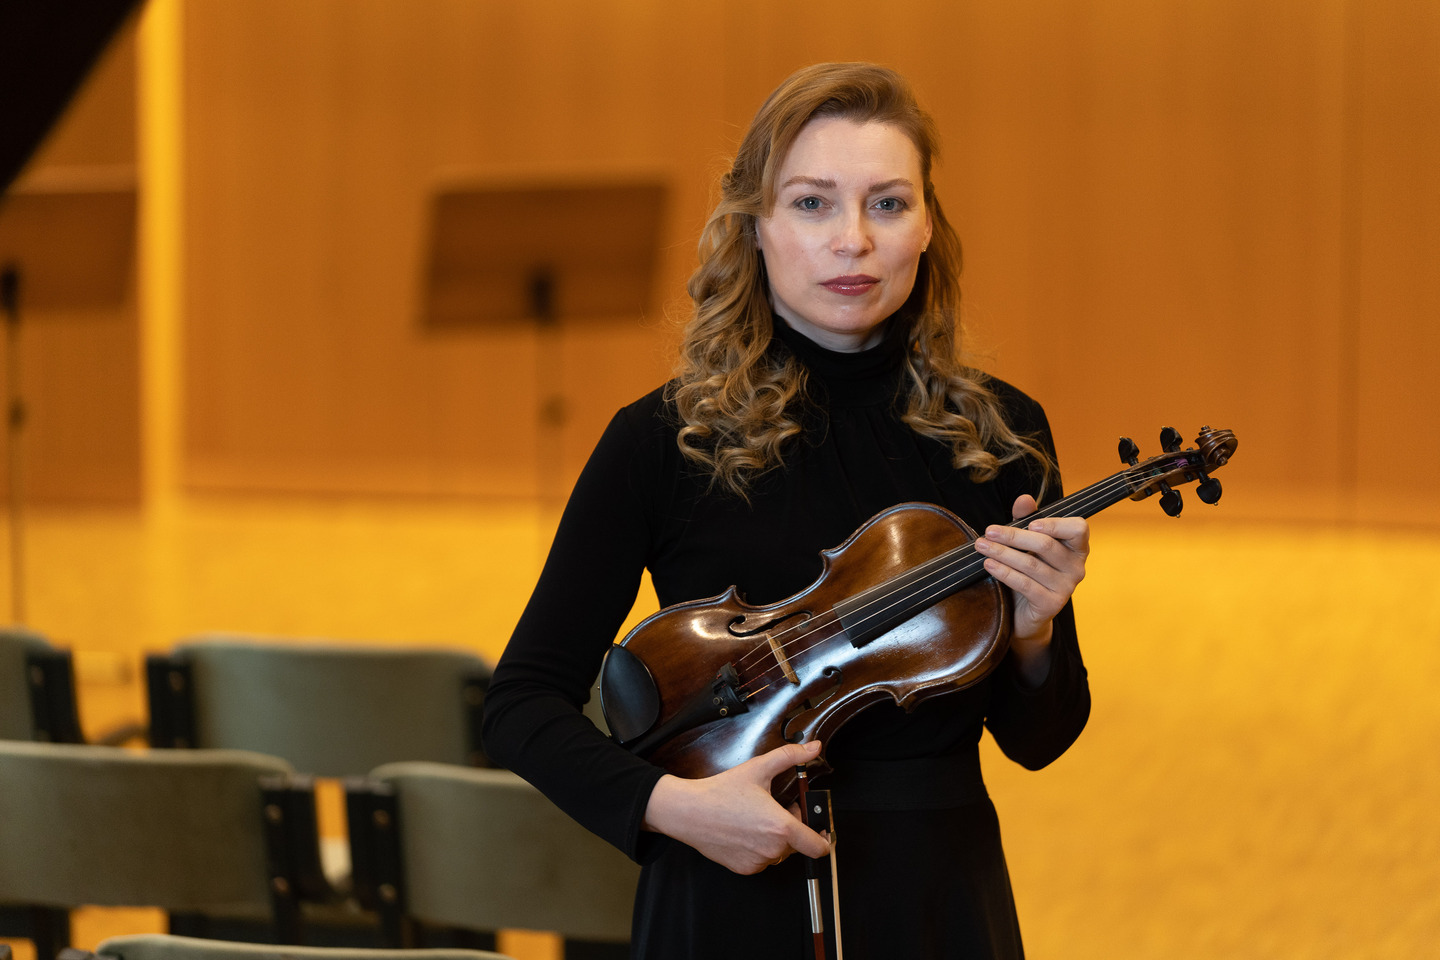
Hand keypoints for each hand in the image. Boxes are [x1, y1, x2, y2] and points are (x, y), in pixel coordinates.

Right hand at [641, 740, 830, 874]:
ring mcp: (758, 862)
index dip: (824, 838)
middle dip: (793, 827)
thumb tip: (813, 748)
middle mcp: (772, 849)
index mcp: (781, 827)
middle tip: (778, 808)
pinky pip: (762, 860)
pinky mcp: (744, 869)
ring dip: (777, 839)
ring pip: (779, 853)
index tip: (819, 828)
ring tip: (759, 817)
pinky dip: (760, 848)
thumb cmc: (722, 792)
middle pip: (798, 845)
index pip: (819, 847)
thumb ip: (791, 757)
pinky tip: (746, 830)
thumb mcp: (759, 768)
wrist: (689, 812)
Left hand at [974, 494, 1089, 683]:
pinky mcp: (1051, 604)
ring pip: (1031, 565)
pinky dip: (1004, 572)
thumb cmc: (1030, 570)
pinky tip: (989, 564)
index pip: (1078, 528)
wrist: (1025, 612)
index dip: (1056, 524)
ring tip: (981, 546)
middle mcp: (1077, 567)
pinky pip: (1025, 584)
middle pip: (1046, 545)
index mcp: (1077, 548)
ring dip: (1002, 553)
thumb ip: (1027, 519)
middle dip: (1013, 536)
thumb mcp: (1027, 543)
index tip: (1030, 523)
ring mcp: (1066, 588)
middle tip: (988, 531)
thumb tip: (1024, 498)